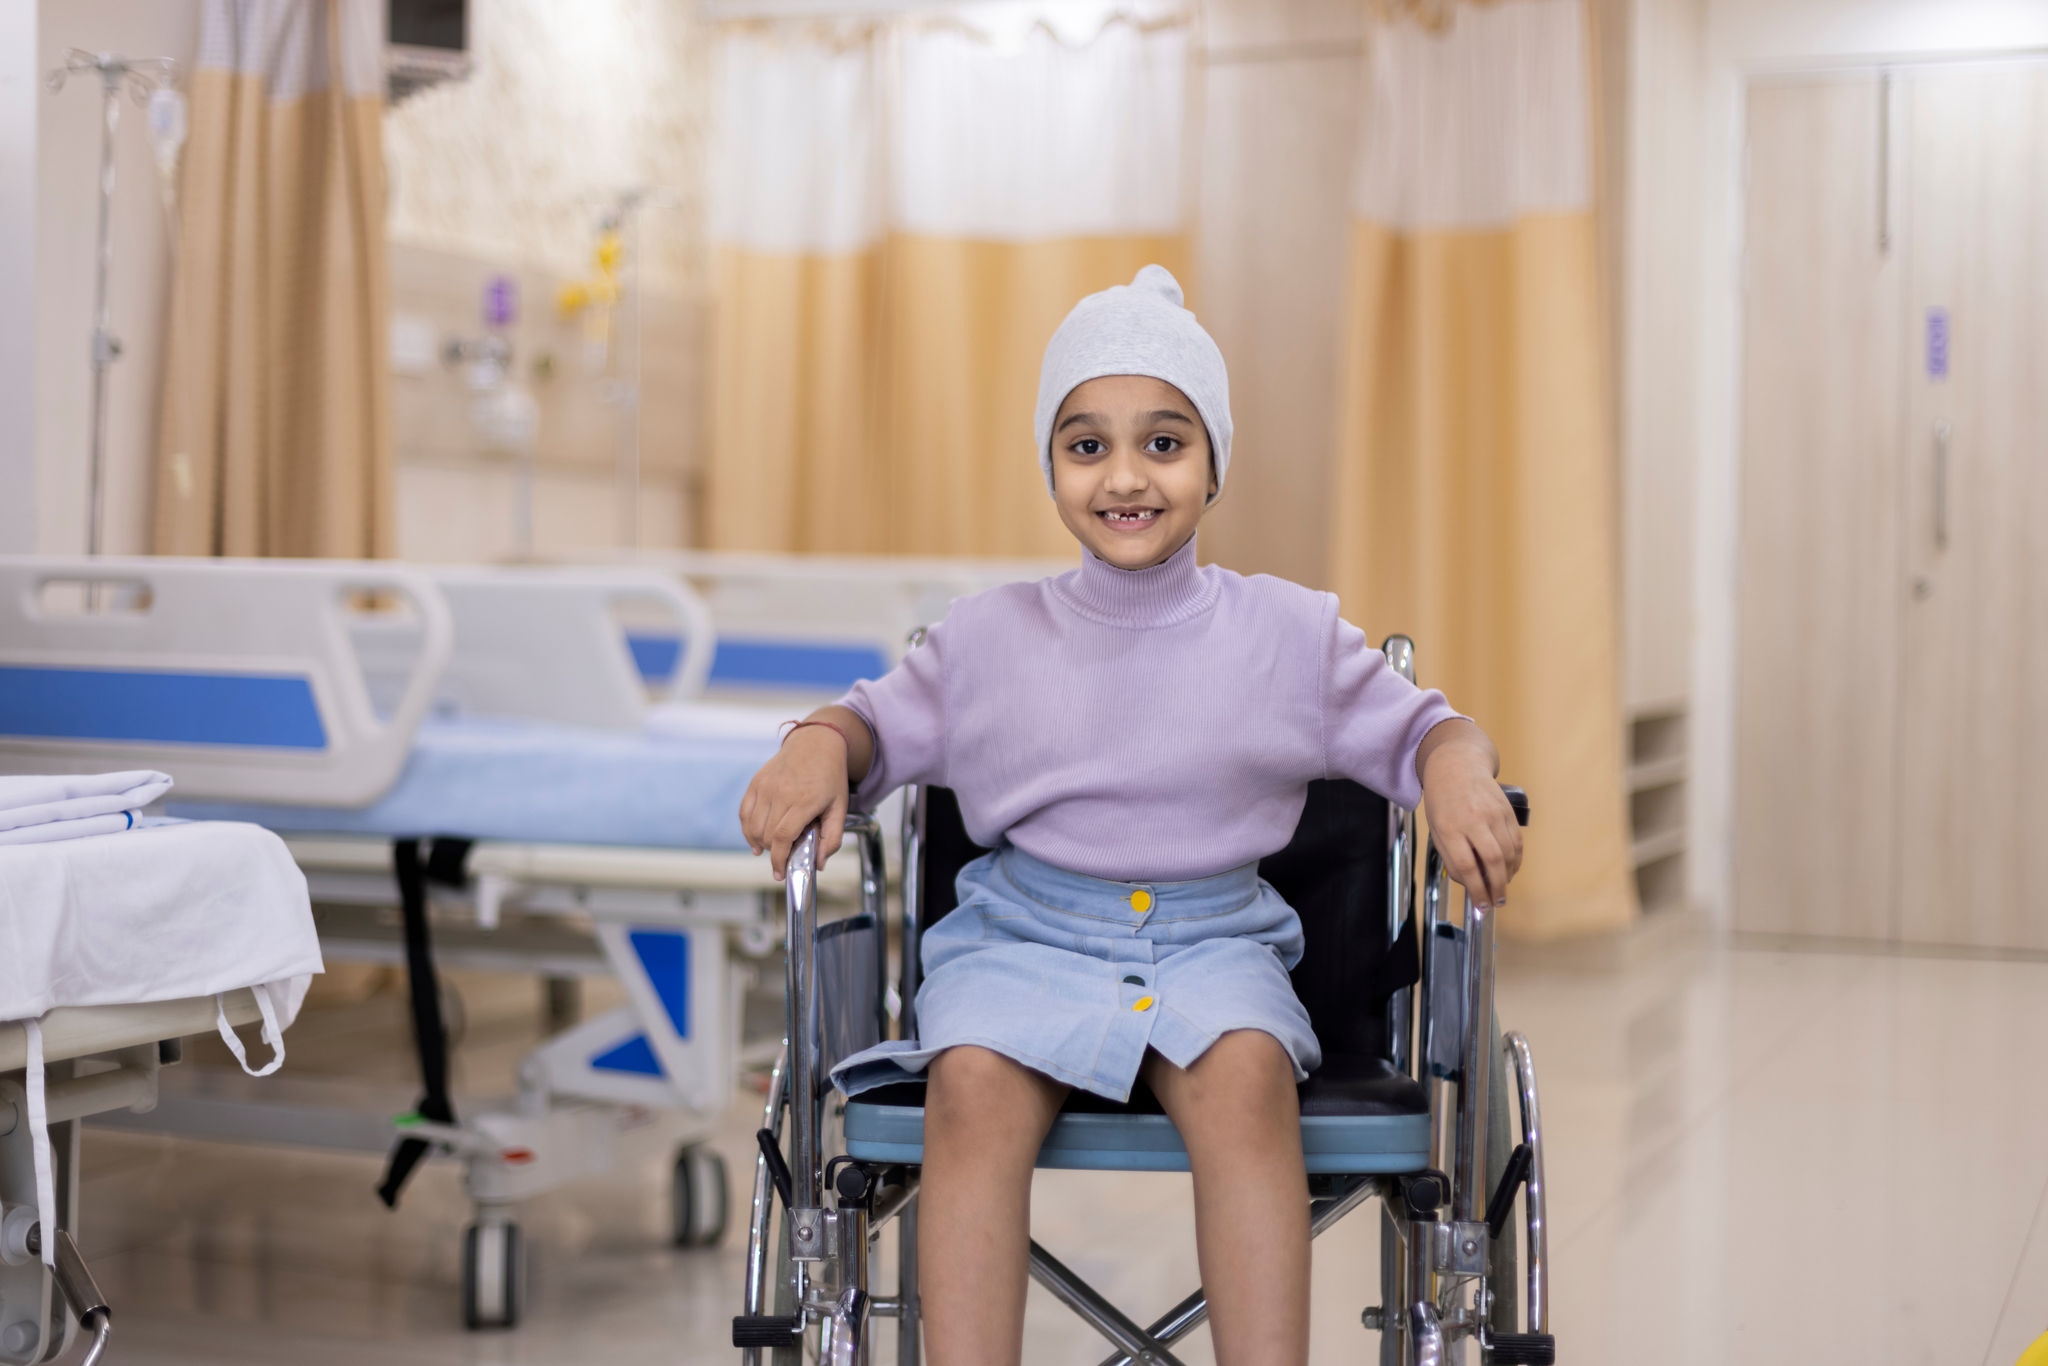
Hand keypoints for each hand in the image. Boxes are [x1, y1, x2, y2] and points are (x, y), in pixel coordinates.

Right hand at [739, 726, 851, 879]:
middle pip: (767, 835)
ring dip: (760, 843)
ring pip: (753, 827)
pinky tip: (756, 839)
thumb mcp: (840, 808)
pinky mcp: (756, 782)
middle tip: (784, 856)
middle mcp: (781, 793)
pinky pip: (744, 813)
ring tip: (772, 847)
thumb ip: (832, 838)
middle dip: (774, 853)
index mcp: (805, 801)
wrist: (816, 743)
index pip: (783, 838)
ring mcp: (766, 787)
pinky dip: (747, 830)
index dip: (779, 860)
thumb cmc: (830, 776)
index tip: (780, 873)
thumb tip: (818, 864)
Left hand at [1419, 730, 1521, 907]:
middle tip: (1497, 902)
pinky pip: (1517, 841)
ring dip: (1508, 875)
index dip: (1476, 889)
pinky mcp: (1507, 810)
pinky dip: (1516, 859)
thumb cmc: (1442, 802)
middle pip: (1493, 859)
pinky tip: (1510, 869)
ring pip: (1508, 852)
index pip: (1466, 865)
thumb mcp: (1436, 829)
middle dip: (1497, 886)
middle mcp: (1473, 820)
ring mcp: (1493, 813)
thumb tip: (1470, 884)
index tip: (1481, 906)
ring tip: (1502, 887)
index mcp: (1450, 827)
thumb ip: (1451, 857)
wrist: (1457, 766)